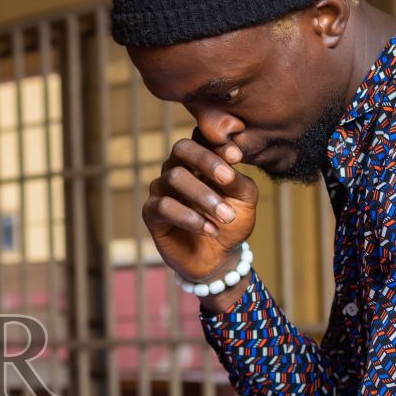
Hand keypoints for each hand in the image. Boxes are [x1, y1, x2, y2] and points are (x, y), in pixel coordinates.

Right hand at [144, 134, 257, 290]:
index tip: (237, 158)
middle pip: (181, 148)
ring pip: (174, 177)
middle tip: (227, 179)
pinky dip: (190, 218)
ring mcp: (161, 190)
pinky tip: (210, 229)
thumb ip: (239, 179)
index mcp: (199, 160)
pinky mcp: (151, 214)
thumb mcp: (244, 200)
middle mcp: (176, 168)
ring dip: (203, 196)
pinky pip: (165, 206)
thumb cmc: (231, 222)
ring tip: (226, 216)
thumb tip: (231, 161)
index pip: (202, 138)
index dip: (217, 144)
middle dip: (206, 161)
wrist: (219, 257)